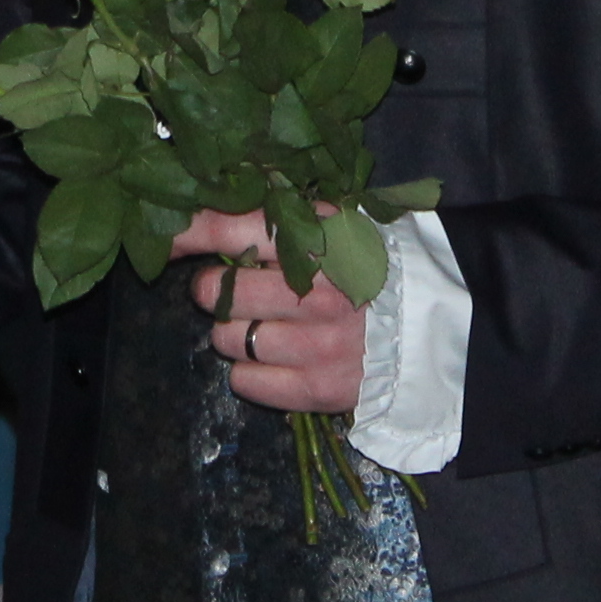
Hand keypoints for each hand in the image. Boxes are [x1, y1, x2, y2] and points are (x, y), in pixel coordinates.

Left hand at [175, 207, 365, 415]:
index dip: (185, 235)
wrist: (437, 323)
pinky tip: (281, 358)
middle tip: (242, 293)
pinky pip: (246, 382)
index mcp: (319, 239)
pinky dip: (252, 372)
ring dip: (236, 334)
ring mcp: (320, 343)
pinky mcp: (321, 388)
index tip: (163, 241)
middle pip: (218, 292)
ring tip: (271, 326)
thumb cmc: (370, 268)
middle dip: (219, 292)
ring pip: (227, 340)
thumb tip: (196, 213)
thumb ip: (274, 219)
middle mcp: (318, 291)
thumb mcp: (332, 227)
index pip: (230, 230)